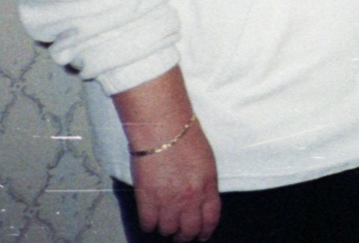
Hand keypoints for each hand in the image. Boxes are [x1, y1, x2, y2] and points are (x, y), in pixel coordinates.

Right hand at [113, 69, 219, 241]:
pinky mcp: (147, 198)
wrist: (163, 128)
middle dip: (185, 236)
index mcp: (208, 186)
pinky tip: (150, 219)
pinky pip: (148, 223)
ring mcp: (169, 199)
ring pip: (168, 230)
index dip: (205, 231)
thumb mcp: (206, 161)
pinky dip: (149, 224)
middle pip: (189, 230)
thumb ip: (205, 184)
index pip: (210, 219)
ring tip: (164, 224)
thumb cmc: (186, 137)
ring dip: (166, 229)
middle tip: (180, 235)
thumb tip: (201, 201)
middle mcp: (190, 197)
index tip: (201, 236)